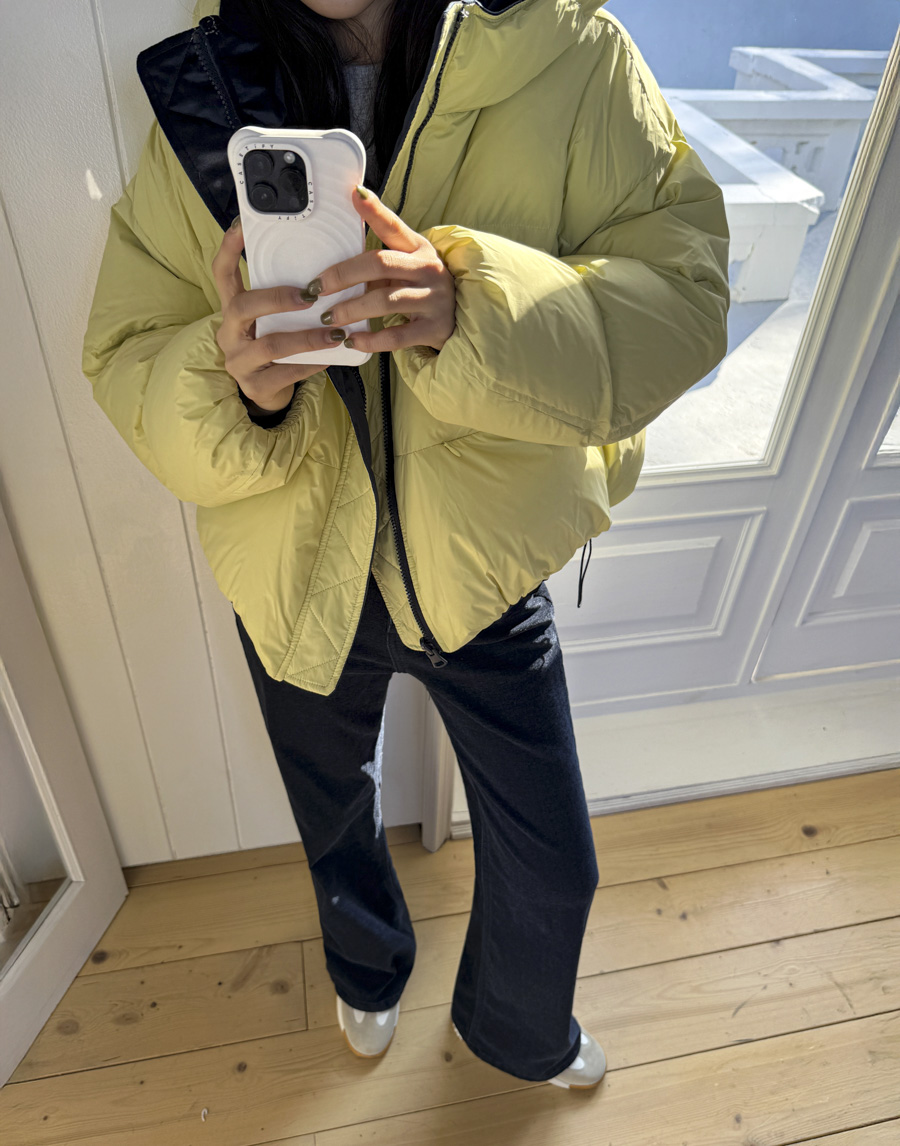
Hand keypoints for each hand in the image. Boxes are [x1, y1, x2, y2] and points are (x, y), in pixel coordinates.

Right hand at [211, 217, 343, 412]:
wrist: (268, 392)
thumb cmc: (276, 347)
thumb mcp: (272, 320)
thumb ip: (285, 298)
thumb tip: (322, 269)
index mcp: (231, 310)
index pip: (222, 272)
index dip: (229, 248)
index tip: (243, 224)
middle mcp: (228, 333)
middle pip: (243, 306)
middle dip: (277, 298)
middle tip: (310, 295)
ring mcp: (238, 362)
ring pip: (271, 344)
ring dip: (306, 337)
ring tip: (335, 333)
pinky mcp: (254, 387)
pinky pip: (286, 372)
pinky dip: (311, 364)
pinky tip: (331, 357)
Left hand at [308, 185, 456, 353]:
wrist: (458, 318)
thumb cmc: (421, 287)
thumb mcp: (408, 264)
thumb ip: (379, 257)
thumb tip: (339, 249)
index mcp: (418, 248)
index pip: (394, 227)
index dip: (375, 211)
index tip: (355, 195)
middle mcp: (428, 270)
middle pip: (380, 265)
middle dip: (343, 276)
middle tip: (316, 289)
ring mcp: (432, 299)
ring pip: (386, 302)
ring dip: (352, 310)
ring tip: (329, 318)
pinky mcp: (433, 328)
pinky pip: (397, 336)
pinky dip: (371, 339)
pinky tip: (353, 341)